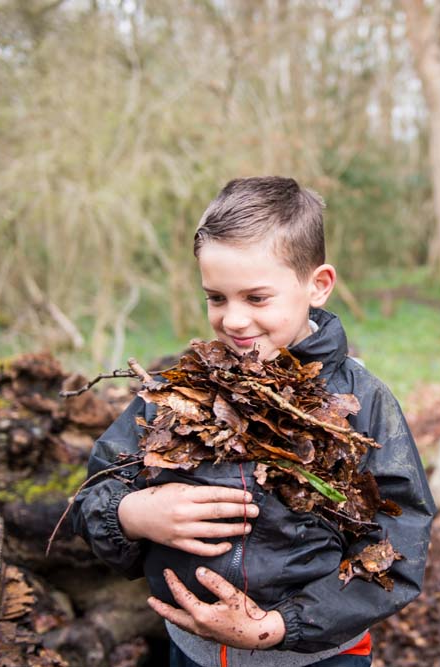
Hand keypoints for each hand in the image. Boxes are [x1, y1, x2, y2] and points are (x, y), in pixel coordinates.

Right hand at [117, 483, 258, 555]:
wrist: (136, 514)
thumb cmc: (159, 496)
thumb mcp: (177, 486)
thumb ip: (198, 491)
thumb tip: (225, 493)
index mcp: (186, 494)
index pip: (216, 494)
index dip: (235, 496)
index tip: (249, 497)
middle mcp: (185, 512)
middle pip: (218, 512)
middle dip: (240, 511)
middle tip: (256, 511)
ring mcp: (182, 529)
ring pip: (213, 531)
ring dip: (233, 529)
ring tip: (247, 527)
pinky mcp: (178, 543)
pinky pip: (201, 549)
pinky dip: (216, 548)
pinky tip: (228, 545)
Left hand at [147, 567, 285, 648]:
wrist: (259, 635)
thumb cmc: (247, 614)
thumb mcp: (232, 594)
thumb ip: (214, 581)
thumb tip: (199, 571)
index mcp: (202, 615)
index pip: (181, 597)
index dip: (173, 583)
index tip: (167, 572)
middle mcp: (199, 626)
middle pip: (174, 616)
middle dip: (161, 608)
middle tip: (150, 600)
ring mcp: (204, 633)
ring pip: (180, 624)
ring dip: (169, 615)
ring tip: (162, 607)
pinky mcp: (209, 635)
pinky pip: (188, 627)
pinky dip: (180, 619)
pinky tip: (183, 615)